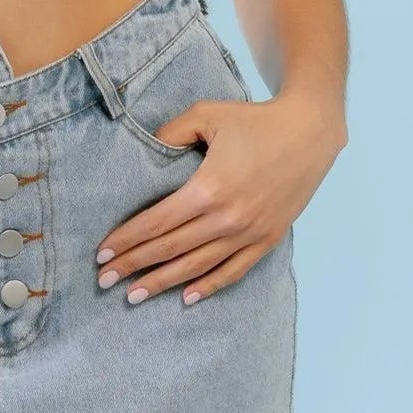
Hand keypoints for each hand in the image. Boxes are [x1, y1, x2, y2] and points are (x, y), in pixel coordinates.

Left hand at [94, 90, 345, 304]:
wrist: (310, 132)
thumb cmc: (255, 121)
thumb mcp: (206, 114)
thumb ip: (170, 133)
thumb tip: (145, 150)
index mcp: (209, 189)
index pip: (157, 223)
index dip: (127, 240)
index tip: (102, 253)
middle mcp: (228, 218)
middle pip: (171, 250)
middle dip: (134, 266)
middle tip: (104, 280)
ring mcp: (250, 233)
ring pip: (198, 267)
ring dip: (163, 283)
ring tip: (134, 296)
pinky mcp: (268, 239)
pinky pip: (234, 270)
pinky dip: (209, 286)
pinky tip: (186, 297)